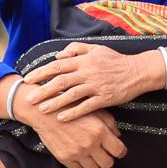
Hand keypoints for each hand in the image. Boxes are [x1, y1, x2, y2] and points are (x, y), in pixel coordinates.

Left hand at [26, 43, 152, 121]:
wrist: (138, 71)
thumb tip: (58, 56)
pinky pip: (86, 106)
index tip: (28, 79)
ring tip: (41, 110)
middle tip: (29, 98)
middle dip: (43, 90)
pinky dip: (73, 112)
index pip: (57, 65)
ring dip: (55, 102)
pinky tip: (61, 118)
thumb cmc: (115, 60)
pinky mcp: (105, 98)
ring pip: (71, 95)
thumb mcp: (96, 49)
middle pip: (61, 81)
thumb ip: (76, 49)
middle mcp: (88, 72)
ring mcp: (96, 85)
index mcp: (84, 60)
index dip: (41, 72)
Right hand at [28, 105, 127, 167]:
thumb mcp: (93, 109)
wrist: (44, 111)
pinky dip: (79, 162)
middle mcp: (90, 144)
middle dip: (107, 158)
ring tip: (89, 152)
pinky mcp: (64, 158)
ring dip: (93, 161)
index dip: (120, 151)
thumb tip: (117, 135)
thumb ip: (109, 123)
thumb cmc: (70, 107)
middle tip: (103, 152)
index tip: (117, 150)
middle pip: (108, 164)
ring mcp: (76, 152)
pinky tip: (77, 152)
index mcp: (99, 131)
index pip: (119, 151)